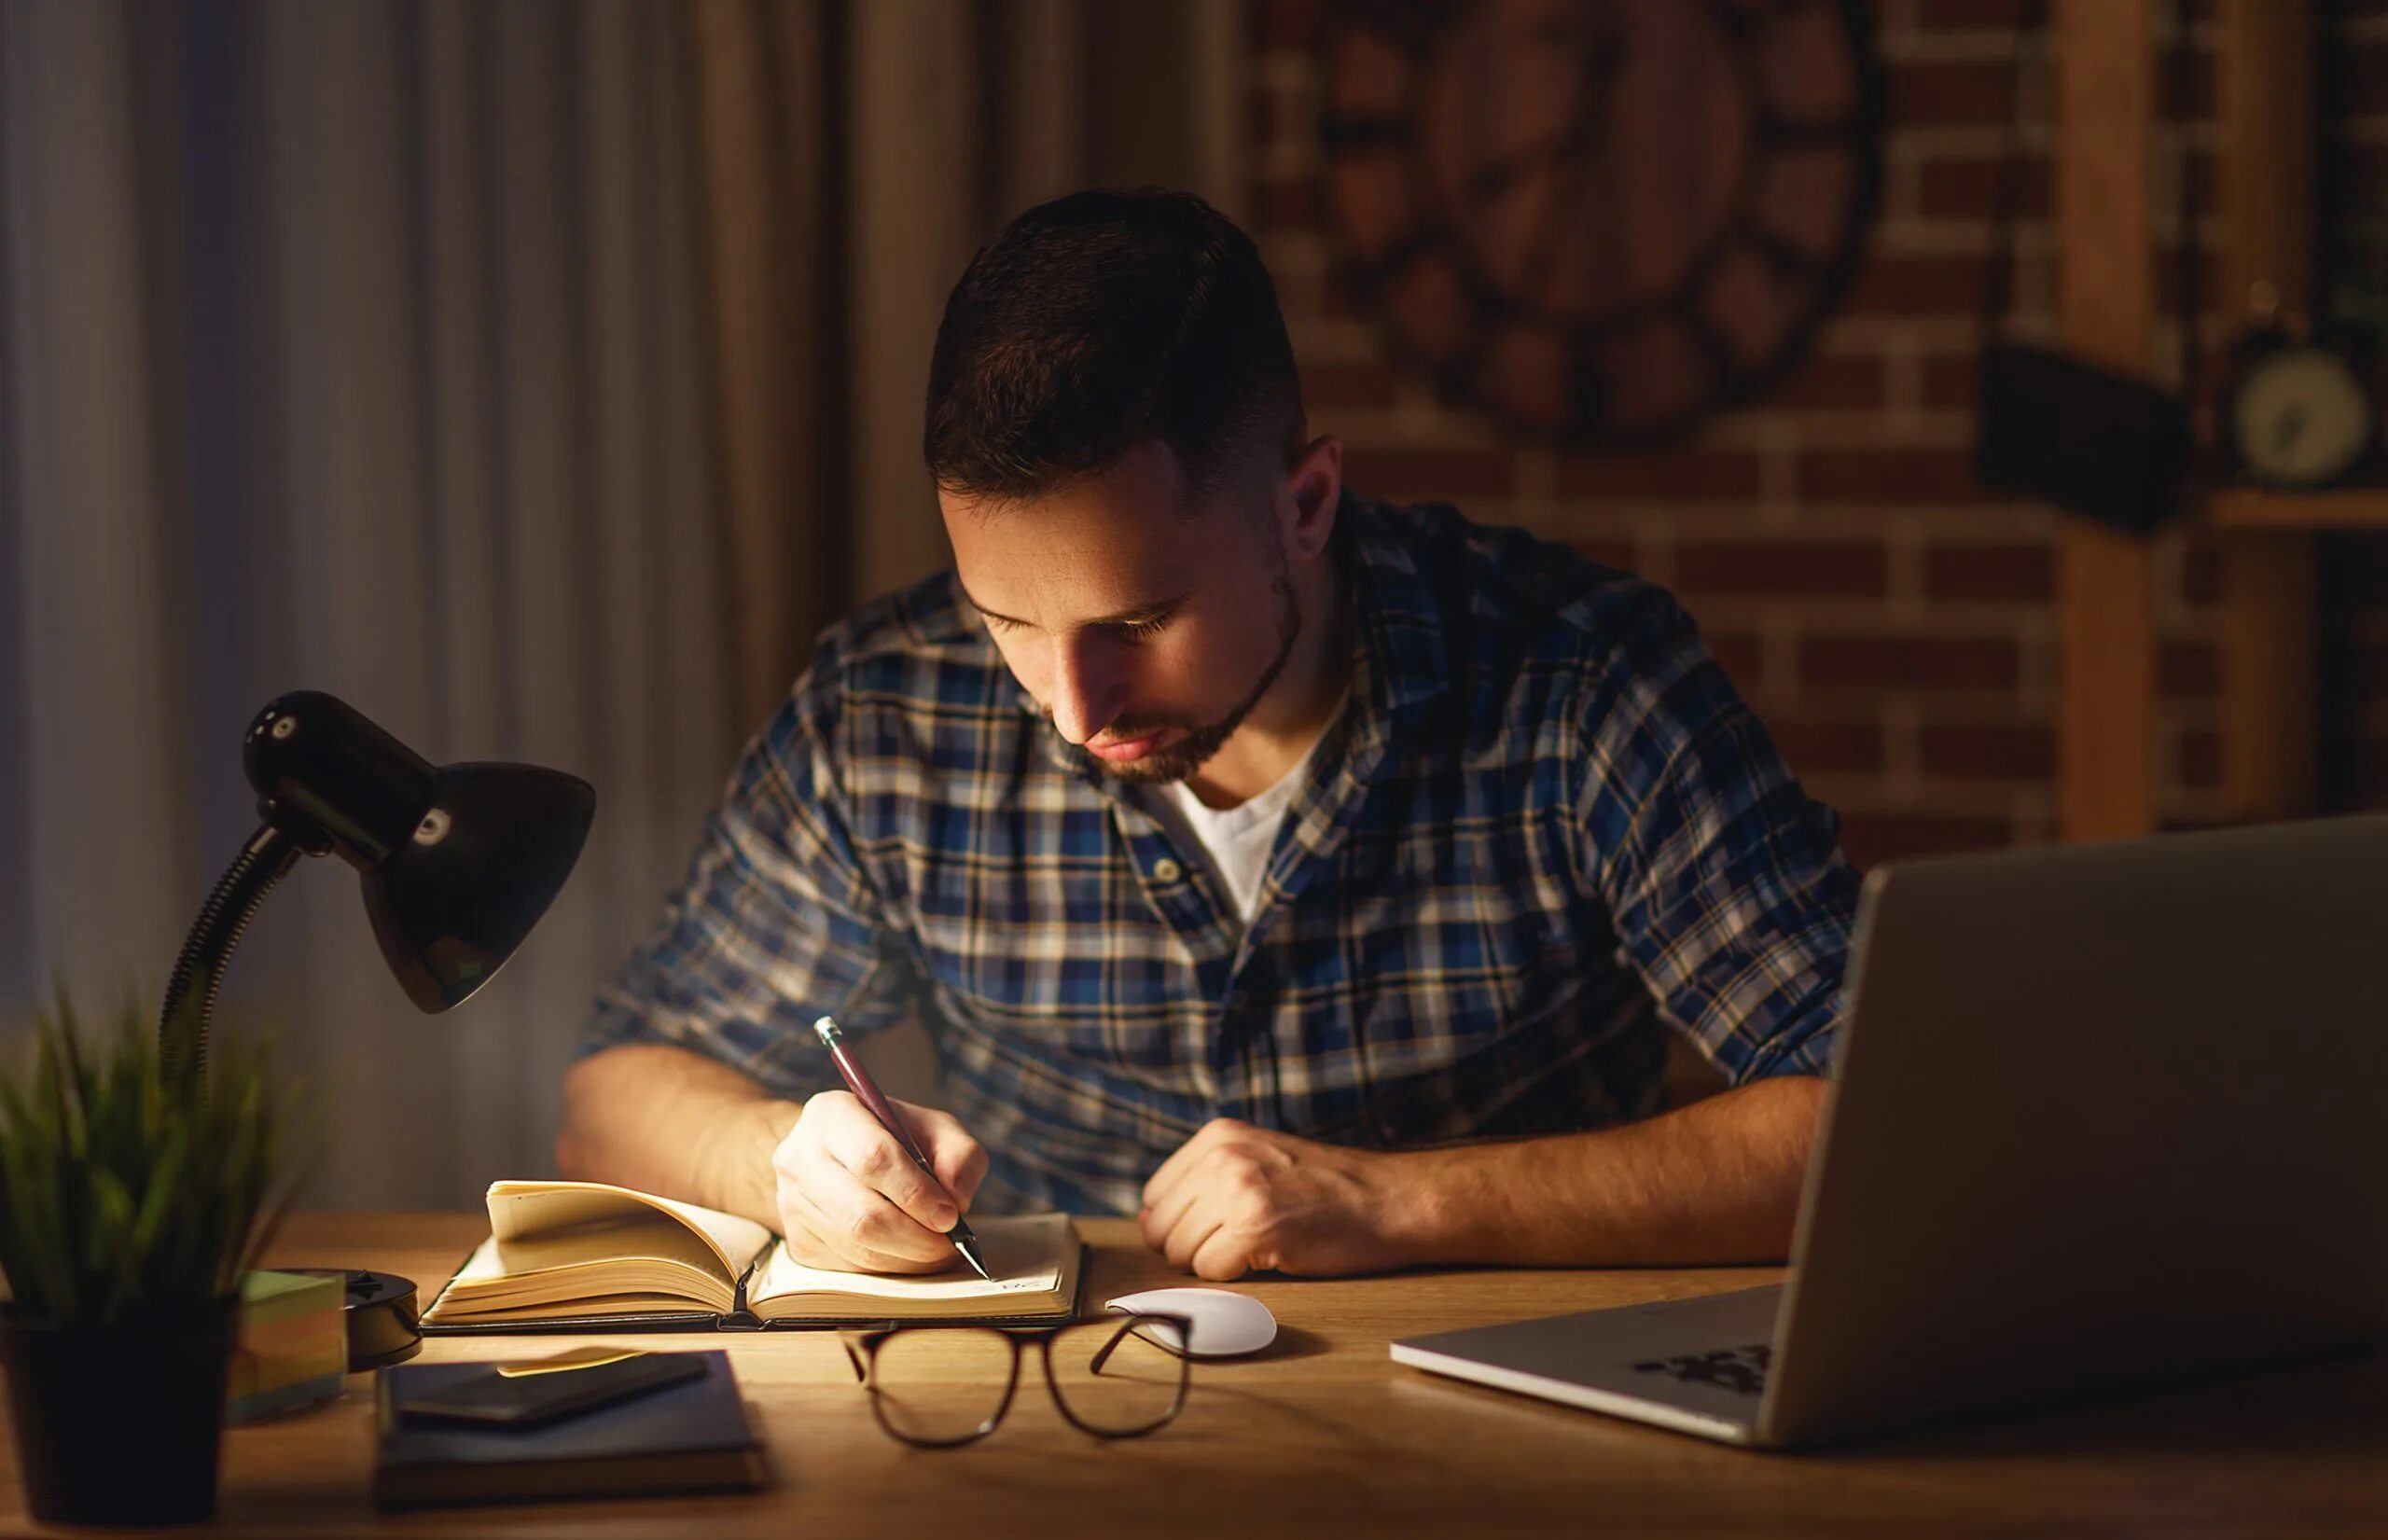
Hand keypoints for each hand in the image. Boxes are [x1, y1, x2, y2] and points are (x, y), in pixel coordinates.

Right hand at [772, 1091, 988, 1273]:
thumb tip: (956, 1200)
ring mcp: (791, 1202)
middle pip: (861, 1214)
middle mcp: (800, 1156)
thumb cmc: (895, 1139)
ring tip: (937, 1251)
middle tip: (950, 1244)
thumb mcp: (935, 1129)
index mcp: (832, 1114)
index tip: (950, 1216)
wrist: (840, 1156)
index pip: (872, 1158)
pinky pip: (848, 1268)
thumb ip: (959, 1156)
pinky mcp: (796, 1241)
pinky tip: (908, 1255)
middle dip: (916, 1237)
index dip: (916, 1193)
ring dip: (907, 1258)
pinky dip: (888, 1269)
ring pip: (856, 1247)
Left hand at [1137, 1118, 1419, 1280]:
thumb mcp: (1258, 1158)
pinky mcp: (1255, 1228)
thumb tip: (1145, 1220)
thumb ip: (1203, 1179)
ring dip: (1214, 1260)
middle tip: (1239, 1240)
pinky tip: (1270, 1254)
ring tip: (1259, 1242)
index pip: (1153, 1195)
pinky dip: (1234, 1274)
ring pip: (1179, 1252)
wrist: (1389, 1199)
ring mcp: (1237, 1190)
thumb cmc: (1327, 1187)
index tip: (1217, 1226)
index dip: (1179, 1222)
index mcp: (1217, 1134)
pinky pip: (1209, 1271)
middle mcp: (1221, 1156)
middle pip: (1159, 1226)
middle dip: (1191, 1245)